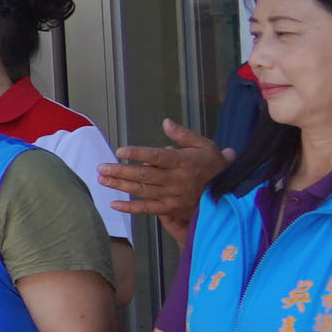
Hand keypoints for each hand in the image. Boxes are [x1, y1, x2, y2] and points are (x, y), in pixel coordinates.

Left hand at [101, 122, 224, 227]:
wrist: (229, 193)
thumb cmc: (213, 166)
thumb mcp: (204, 145)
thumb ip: (183, 135)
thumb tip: (166, 122)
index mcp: (183, 162)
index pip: (157, 157)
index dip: (138, 154)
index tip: (120, 151)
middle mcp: (176, 180)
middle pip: (144, 175)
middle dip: (121, 171)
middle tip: (101, 168)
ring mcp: (173, 196)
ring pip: (143, 191)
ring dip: (121, 185)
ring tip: (102, 179)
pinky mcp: (171, 209)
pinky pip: (148, 209)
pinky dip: (131, 208)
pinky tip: (114, 204)